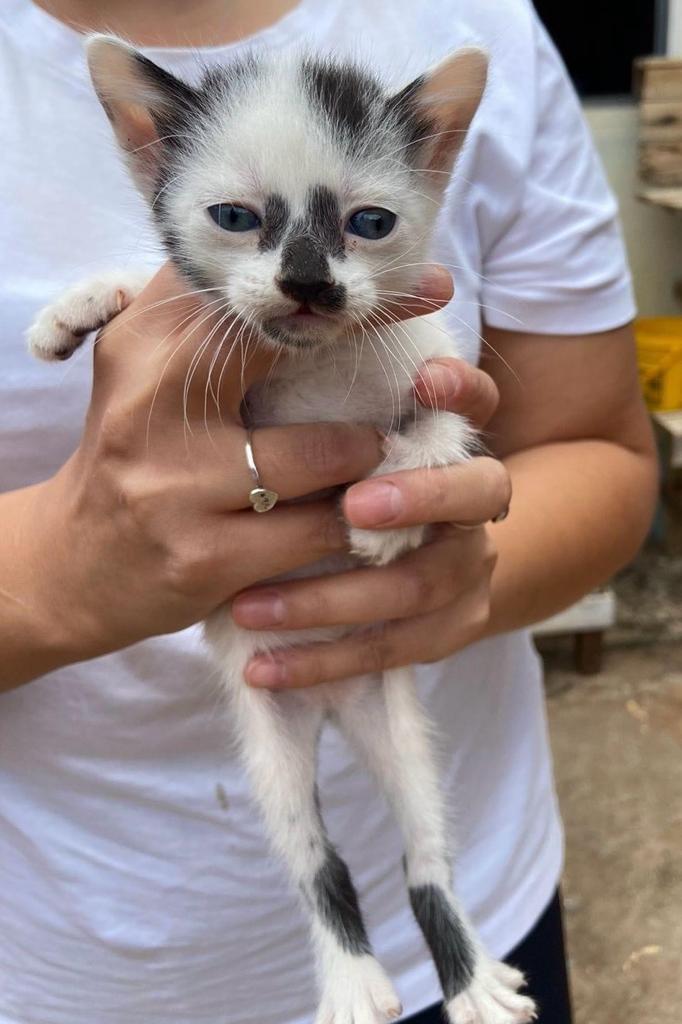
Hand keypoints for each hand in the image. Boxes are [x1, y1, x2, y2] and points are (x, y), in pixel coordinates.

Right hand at [22, 263, 451, 666]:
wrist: (72, 566)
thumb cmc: (133, 458)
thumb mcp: (150, 380)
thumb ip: (211, 330)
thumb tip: (311, 283)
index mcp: (143, 343)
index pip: (248, 285)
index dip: (336, 277)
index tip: (419, 277)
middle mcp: (153, 403)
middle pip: (289, 347)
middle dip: (370, 342)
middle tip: (436, 360)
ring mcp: (175, 485)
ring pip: (324, 453)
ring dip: (365, 456)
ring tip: (378, 456)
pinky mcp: (204, 557)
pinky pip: (316, 532)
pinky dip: (352, 524)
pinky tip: (362, 518)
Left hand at [233, 352, 510, 687]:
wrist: (432, 566)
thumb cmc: (360, 486)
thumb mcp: (346, 445)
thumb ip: (323, 414)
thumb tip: (256, 355)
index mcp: (452, 442)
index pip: (477, 403)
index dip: (461, 390)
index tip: (422, 382)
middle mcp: (475, 501)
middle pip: (478, 491)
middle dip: (419, 497)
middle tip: (353, 508)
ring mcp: (470, 567)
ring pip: (419, 584)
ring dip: (332, 598)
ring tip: (251, 608)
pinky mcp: (454, 626)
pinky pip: (395, 649)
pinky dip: (325, 661)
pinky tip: (264, 668)